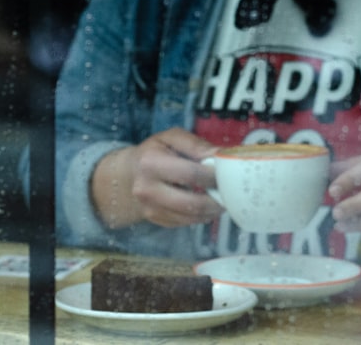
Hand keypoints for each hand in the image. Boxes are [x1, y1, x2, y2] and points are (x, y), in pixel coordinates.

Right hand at [91, 128, 222, 229]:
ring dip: (213, 210)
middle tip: (231, 193)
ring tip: (223, 199)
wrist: (129, 175)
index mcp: (151, 163)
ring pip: (192, 217)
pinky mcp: (157, 221)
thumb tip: (220, 155)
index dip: (214, 176)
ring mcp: (151, 209)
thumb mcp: (171, 138)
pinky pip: (187, 222)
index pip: (191, 174)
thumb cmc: (154, 152)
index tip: (228, 173)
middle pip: (193, 202)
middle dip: (217, 199)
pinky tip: (208, 205)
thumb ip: (195, 144)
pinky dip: (202, 215)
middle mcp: (148, 190)